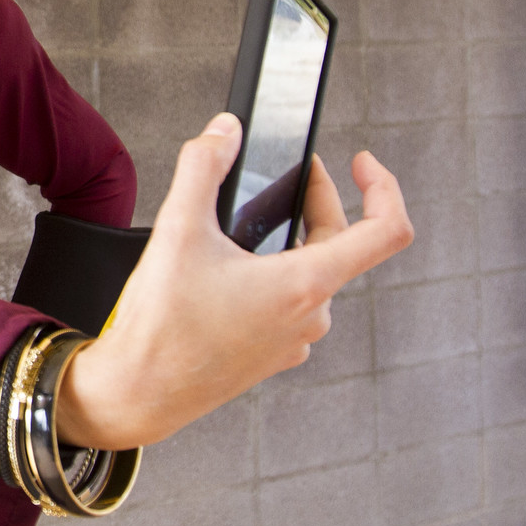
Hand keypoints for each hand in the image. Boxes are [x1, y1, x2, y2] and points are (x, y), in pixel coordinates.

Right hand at [57, 113, 412, 450]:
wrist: (139, 393)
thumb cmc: (162, 327)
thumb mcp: (178, 231)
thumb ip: (203, 168)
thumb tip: (224, 131)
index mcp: (304, 285)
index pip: (385, 231)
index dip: (383, 187)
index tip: (362, 163)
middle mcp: (311, 317)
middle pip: (342, 246)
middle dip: (317, 203)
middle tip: (286, 179)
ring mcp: (294, 340)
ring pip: (313, 275)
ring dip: (291, 242)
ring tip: (248, 225)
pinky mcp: (273, 355)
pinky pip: (289, 305)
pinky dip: (272, 277)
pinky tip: (229, 272)